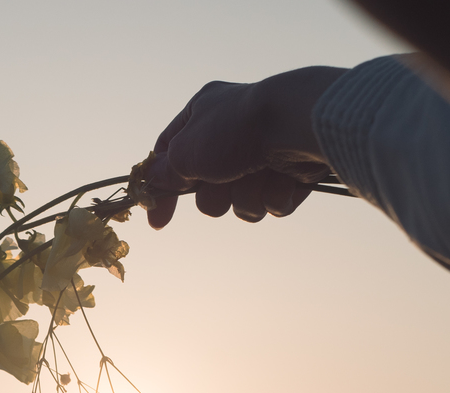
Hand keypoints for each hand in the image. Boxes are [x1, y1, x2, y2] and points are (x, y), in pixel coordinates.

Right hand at [144, 66, 347, 227]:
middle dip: (215, 195)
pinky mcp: (289, 173)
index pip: (170, 154)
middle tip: (223, 181)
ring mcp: (261, 154)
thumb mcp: (185, 151)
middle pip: (207, 188)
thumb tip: (153, 182)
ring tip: (257, 177)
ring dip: (246, 197)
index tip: (157, 220)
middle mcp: (231, 133)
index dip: (162, 189)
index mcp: (202, 114)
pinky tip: (282, 179)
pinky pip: (271, 203)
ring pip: (241, 201)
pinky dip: (274, 196)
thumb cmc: (235, 130)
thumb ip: (165, 171)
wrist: (296, 126)